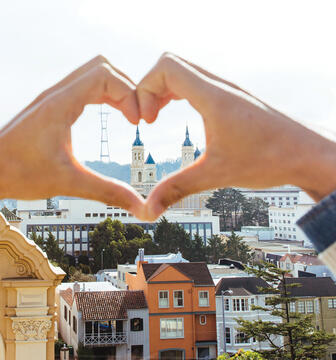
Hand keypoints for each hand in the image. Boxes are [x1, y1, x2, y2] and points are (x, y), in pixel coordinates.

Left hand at [0, 56, 145, 217]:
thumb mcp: (68, 183)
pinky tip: (110, 113)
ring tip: (128, 114)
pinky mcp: (51, 107)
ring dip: (115, 89)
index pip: (105, 76)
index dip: (129, 94)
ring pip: (92, 74)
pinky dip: (103, 95)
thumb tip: (139, 206)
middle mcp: (56, 94)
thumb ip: (107, 192)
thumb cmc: (17, 173)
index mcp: (60, 105)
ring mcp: (53, 98)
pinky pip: (83, 87)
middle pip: (101, 67)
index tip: (136, 122)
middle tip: (136, 114)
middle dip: (126, 87)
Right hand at [137, 53, 335, 219]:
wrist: (308, 154)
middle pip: (171, 65)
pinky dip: (178, 92)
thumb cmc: (270, 159)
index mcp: (213, 97)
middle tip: (148, 118)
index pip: (166, 68)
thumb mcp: (216, 174)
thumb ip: (178, 188)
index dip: (146, 89)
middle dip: (150, 89)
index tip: (147, 120)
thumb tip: (150, 209)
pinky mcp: (231, 97)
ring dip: (164, 90)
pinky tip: (179, 113)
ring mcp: (226, 89)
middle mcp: (219, 86)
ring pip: (184, 71)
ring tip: (156, 116)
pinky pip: (197, 81)